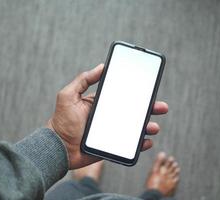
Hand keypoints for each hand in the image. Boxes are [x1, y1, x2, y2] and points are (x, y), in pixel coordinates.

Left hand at [47, 64, 168, 168]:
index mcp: (102, 104)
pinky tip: (146, 141)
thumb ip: (83, 79)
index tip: (149, 89)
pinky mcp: (112, 146)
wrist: (57, 147)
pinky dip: (141, 143)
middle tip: (162, 107)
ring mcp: (112, 132)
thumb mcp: (68, 95)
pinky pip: (130, 145)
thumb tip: (101, 66)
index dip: (137, 94)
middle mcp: (109, 117)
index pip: (123, 97)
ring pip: (135, 128)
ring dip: (148, 126)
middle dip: (149, 109)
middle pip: (134, 112)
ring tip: (154, 126)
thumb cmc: (61, 121)